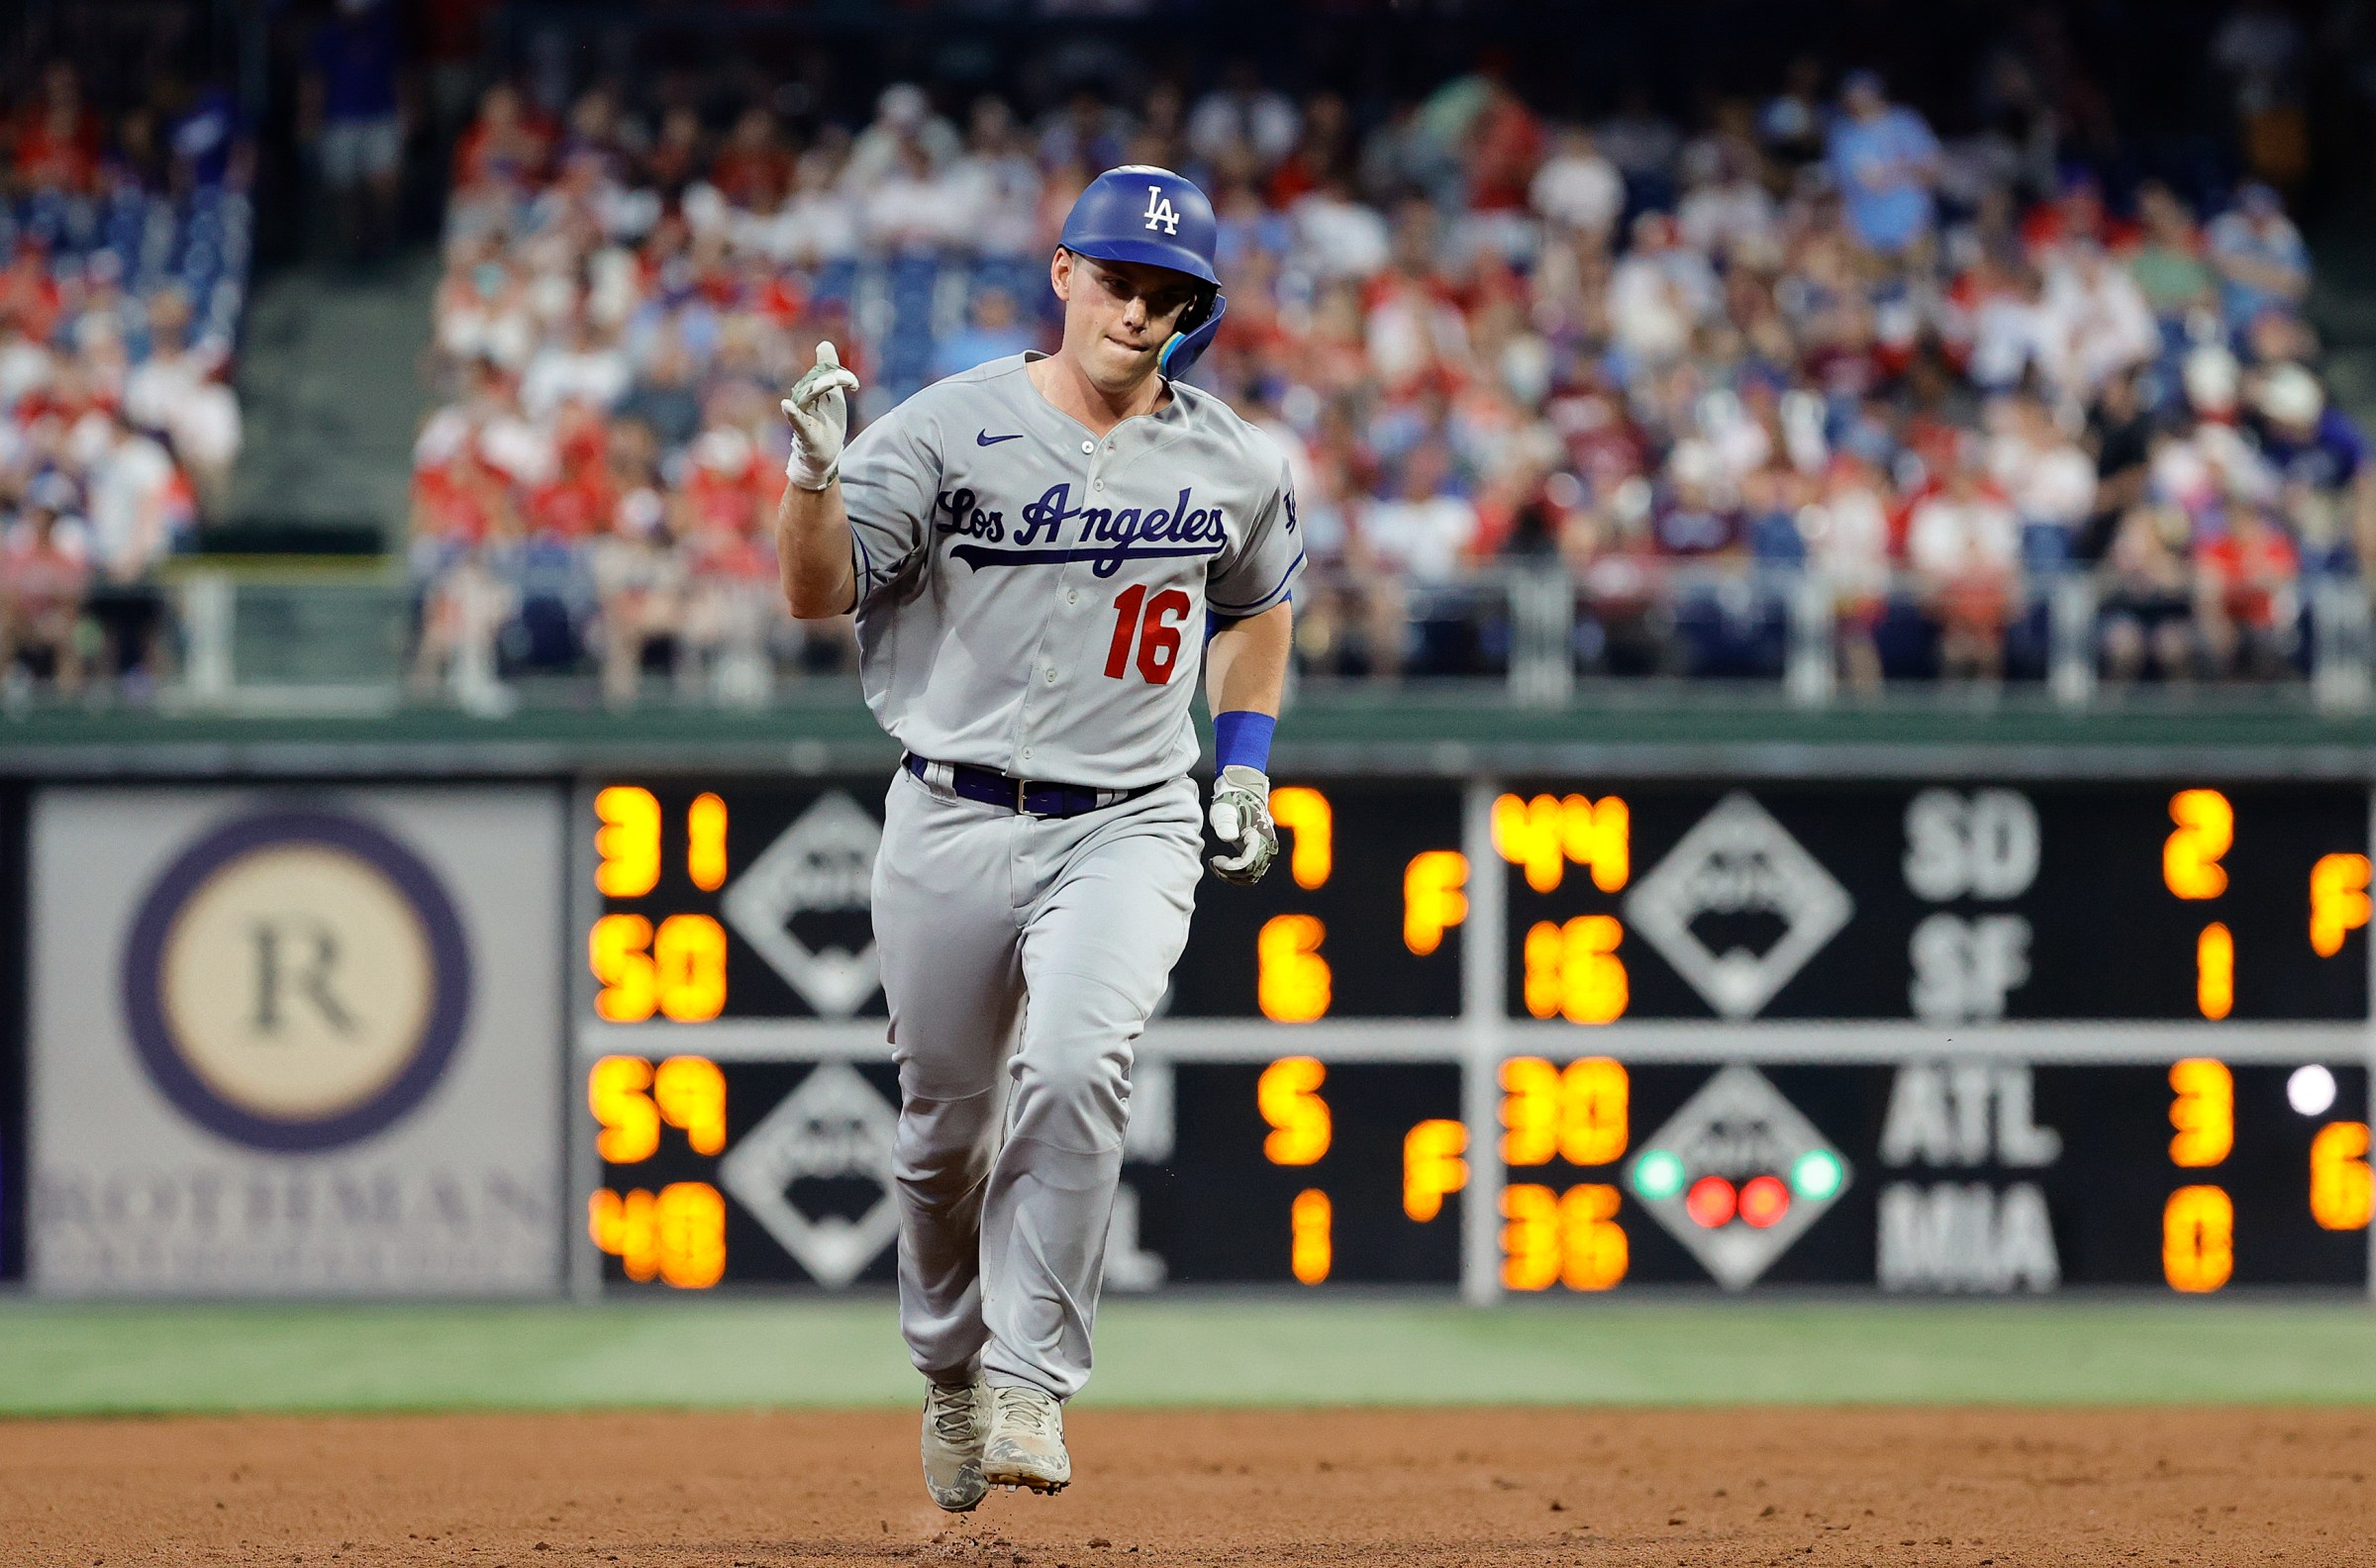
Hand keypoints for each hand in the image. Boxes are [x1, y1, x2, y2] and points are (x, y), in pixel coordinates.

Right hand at [781, 340, 860, 490]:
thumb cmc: (826, 420)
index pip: (824, 375)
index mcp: (812, 389)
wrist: (826, 453)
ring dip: (816, 389)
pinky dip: (792, 414)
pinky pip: (797, 422)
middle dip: (830, 379)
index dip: (840, 376)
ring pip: (806, 398)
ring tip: (826, 381)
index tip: (855, 384)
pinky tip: (787, 405)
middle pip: (814, 383)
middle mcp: (805, 400)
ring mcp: (804, 416)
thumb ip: (828, 369)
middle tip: (845, 379)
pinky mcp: (805, 433)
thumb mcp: (832, 393)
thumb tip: (824, 343)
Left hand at [1206, 765, 1277, 884]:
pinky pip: (1251, 873)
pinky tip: (1223, 865)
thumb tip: (1229, 837)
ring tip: (1217, 864)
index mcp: (1262, 836)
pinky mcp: (1260, 854)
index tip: (1215, 859)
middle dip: (1230, 873)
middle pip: (1251, 874)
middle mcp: (1268, 847)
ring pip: (1251, 876)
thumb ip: (1226, 823)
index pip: (1249, 864)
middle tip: (1213, 862)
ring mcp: (1266, 851)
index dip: (1230, 867)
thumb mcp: (1224, 809)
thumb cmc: (1232, 800)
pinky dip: (1236, 874)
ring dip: (1232, 876)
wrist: (1242, 793)